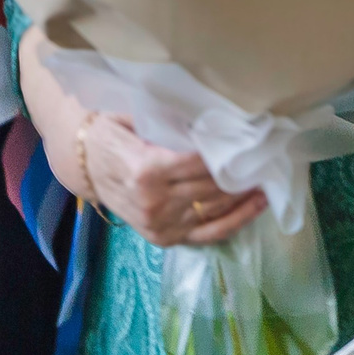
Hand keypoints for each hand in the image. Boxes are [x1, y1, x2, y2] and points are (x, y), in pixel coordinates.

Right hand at [81, 113, 268, 248]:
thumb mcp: (132, 117)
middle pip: (211, 186)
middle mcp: (155, 202)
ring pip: (214, 209)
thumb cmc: (111, 134)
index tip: (251, 140)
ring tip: (268, 175)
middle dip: (241, 172)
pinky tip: (257, 205)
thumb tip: (210, 116)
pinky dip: (236, 220)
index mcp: (146, 169)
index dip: (227, 153)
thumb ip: (167, 119)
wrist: (85, 166)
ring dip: (244, 194)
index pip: (199, 163)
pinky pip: (208, 233)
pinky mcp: (164, 238)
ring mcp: (160, 225)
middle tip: (266, 155)